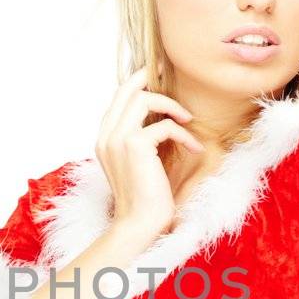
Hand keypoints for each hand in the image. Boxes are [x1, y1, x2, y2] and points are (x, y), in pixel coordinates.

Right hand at [96, 65, 202, 246]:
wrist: (139, 223)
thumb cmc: (144, 196)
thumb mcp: (135, 162)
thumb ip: (136, 138)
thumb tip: (157, 116)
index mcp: (104, 138)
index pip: (117, 97)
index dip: (137, 80)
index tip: (157, 75)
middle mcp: (106, 135)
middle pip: (127, 89)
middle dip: (151, 77)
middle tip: (170, 75)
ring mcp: (118, 139)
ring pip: (144, 98)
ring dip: (172, 106)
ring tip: (187, 120)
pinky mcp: (135, 146)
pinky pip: (165, 125)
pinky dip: (184, 134)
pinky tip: (194, 148)